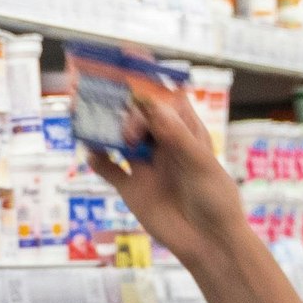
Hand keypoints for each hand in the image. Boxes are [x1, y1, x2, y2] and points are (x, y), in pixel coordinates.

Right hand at [83, 84, 248, 269]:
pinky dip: (97, 159)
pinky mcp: (131, 188)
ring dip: (101, 126)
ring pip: (117, 137)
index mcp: (184, 131)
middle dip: (117, 100)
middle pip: (134, 113)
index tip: (127, 58)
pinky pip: (108, 169)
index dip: (145, 77)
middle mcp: (162, 143)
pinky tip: (92, 154)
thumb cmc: (216, 201)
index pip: (162, 97)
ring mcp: (145, 164)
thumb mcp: (201, 165)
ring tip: (86, 116)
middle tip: (101, 92)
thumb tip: (151, 107)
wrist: (209, 244)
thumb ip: (175, 137)